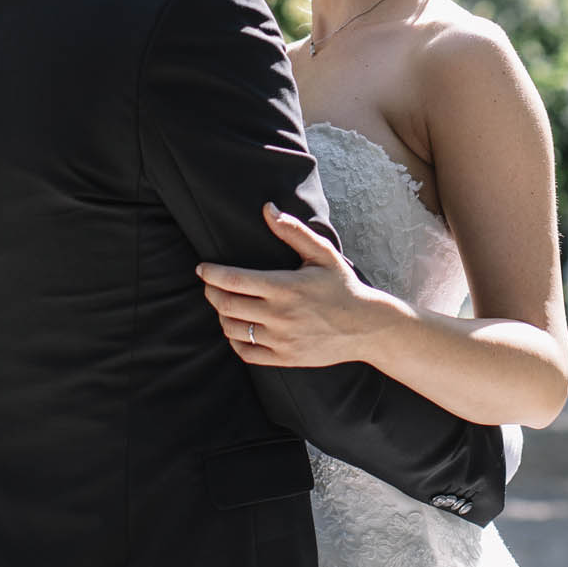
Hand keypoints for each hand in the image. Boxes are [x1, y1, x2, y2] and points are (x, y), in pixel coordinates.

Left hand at [196, 204, 398, 366]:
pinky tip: (238, 328)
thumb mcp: (322, 254)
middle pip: (226, 305)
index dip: (211, 274)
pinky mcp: (284, 358)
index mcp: (285, 287)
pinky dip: (235, 339)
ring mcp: (281, 340)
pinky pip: (246, 352)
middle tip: (209, 284)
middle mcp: (279, 316)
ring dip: (222, 315)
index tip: (202, 269)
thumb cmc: (342, 286)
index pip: (233, 280)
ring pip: (233, 329)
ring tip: (224, 303)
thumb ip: (292, 231)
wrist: (365, 327)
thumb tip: (267, 208)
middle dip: (211, 292)